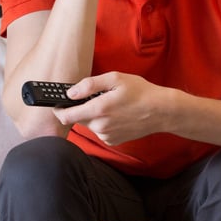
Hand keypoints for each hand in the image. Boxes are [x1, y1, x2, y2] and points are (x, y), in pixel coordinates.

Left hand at [54, 72, 169, 145]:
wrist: (162, 112)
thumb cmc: (141, 92)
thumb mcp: (116, 79)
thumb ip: (89, 85)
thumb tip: (70, 93)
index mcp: (98, 109)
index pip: (65, 116)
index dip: (58, 109)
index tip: (58, 103)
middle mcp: (100, 126)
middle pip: (77, 120)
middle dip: (80, 109)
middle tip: (95, 98)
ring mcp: (106, 136)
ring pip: (89, 125)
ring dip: (93, 116)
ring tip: (111, 106)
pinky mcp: (113, 141)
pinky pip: (100, 131)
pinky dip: (103, 123)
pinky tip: (117, 116)